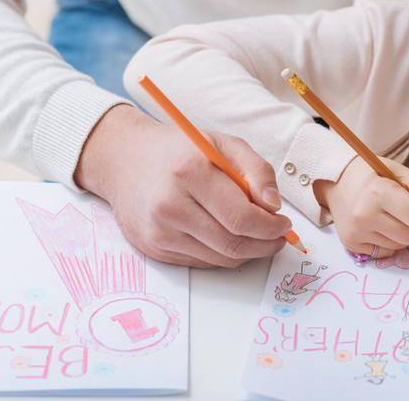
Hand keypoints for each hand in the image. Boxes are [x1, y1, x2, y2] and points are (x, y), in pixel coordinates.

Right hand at [74, 105, 292, 267]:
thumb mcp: (224, 144)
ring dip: (247, 253)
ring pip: (219, 259)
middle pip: (232, 244)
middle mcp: (170, 206)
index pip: (242, 217)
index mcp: (191, 172)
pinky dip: (222, 255)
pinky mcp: (152, 248)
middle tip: (278, 238)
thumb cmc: (181, 150)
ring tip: (258, 237)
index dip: (271, 228)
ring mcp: (159, 232)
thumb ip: (257, 170)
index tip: (284, 225)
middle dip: (265, 246)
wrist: (124, 160)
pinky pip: (201, 263)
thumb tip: (275, 206)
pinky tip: (228, 238)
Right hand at [314, 155, 408, 259]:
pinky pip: (385, 253)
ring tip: (388, 216)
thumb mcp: (403, 175)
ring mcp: (356, 232)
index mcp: (377, 192)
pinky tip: (378, 226)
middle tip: (402, 211)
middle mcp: (364, 215)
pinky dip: (388, 242)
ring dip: (401, 234)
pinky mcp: (351, 244)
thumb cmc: (374, 176)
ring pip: (400, 247)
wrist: (337, 181)